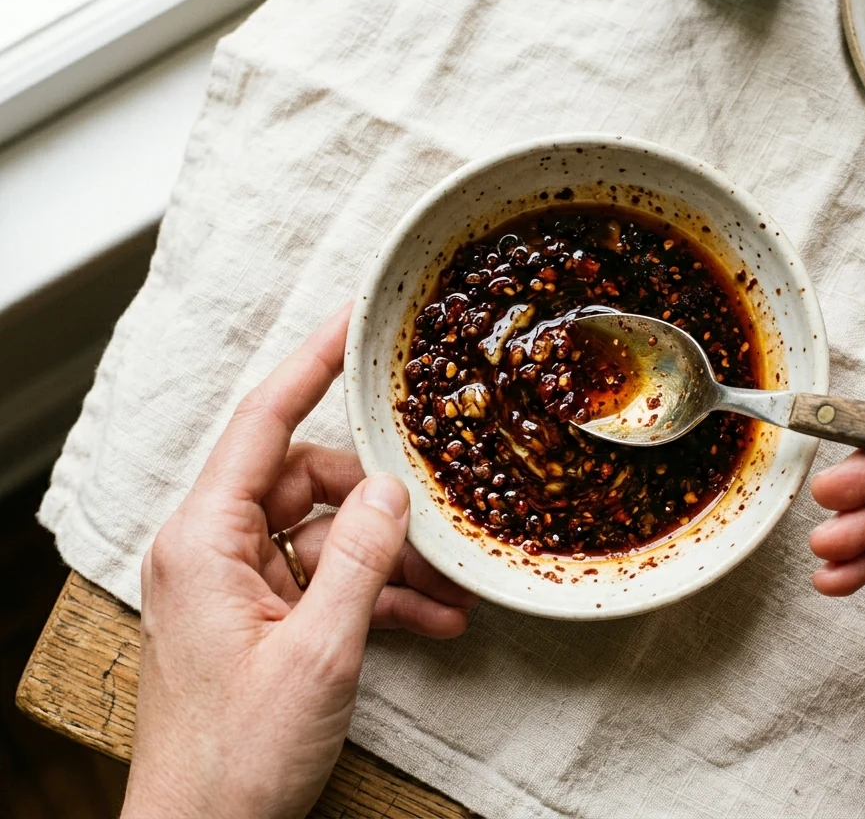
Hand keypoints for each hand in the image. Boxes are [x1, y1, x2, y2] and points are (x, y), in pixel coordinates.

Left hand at [122, 304, 478, 818]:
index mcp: (204, 540)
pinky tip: (429, 620)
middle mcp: (214, 549)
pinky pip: (326, 580)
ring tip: (448, 592)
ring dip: (389, 560)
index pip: (263, 422)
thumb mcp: (319, 652)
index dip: (312, 364)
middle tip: (437, 522)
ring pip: (328, 534)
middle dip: (379, 504)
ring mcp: (238, 585)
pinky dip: (375, 595)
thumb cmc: (238, 756)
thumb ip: (362, 559)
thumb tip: (395, 489)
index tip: (352, 321)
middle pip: (310, 481)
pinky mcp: (261, 617)